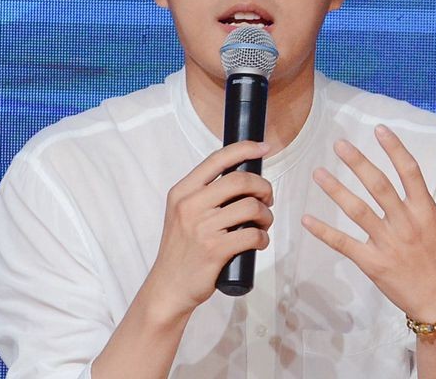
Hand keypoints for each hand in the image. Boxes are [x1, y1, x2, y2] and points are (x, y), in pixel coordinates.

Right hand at [147, 141, 273, 319]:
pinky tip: (259, 242)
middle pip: (241, 180)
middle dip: (263, 187)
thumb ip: (204, 194)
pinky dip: (263, 238)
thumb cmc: (182, 248)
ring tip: (263, 224)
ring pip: (251, 208)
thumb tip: (243, 176)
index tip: (264, 148)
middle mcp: (190, 205)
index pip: (218, 159)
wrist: (168, 287)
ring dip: (267, 215)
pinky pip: (252, 235)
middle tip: (268, 199)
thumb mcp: (182, 213)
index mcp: (182, 191)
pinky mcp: (215, 251)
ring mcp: (202, 228)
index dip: (245, 149)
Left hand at [301, 125, 435, 320]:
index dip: (394, 149)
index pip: (409, 172)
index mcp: (426, 210)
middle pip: (379, 186)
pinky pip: (344, 244)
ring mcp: (388, 243)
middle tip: (339, 144)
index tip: (379, 129)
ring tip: (318, 173)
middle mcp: (406, 223)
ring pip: (358, 211)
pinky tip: (306, 219)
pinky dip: (325, 232)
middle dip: (358, 163)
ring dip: (336, 191)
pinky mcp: (372, 263)